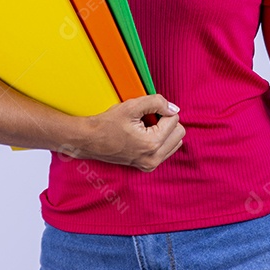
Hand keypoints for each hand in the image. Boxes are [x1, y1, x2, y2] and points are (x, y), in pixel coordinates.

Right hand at [65, 95, 184, 171]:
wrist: (90, 140)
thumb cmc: (108, 123)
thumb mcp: (131, 106)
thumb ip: (156, 103)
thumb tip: (174, 108)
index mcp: (151, 144)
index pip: (174, 120)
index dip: (162, 111)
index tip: (146, 112)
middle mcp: (153, 158)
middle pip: (179, 133)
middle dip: (167, 122)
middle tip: (147, 120)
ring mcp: (150, 165)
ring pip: (175, 142)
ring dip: (165, 132)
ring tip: (145, 128)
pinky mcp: (147, 166)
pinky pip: (167, 150)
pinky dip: (161, 140)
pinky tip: (144, 136)